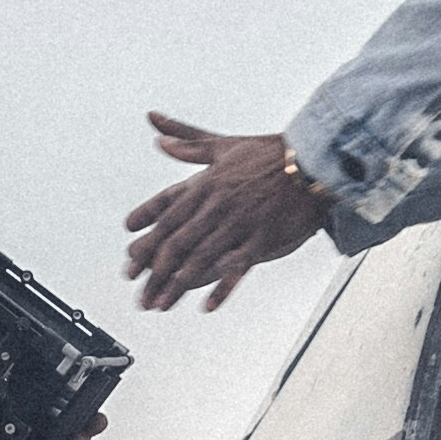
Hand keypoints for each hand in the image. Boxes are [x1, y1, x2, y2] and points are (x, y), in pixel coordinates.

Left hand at [127, 116, 326, 313]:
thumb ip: (188, 143)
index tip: (129, 254)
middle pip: (176, 242)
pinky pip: (236, 267)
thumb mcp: (223, 145)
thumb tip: (158, 134)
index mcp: (205, 184)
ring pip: (200, 258)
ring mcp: (238, 223)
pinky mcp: (261, 237)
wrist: (311, 160)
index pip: (165, 213)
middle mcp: (216, 205)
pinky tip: (207, 305)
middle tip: (139, 291)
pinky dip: (221, 287)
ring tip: (161, 304)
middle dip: (154, 271)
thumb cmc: (270, 153)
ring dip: (177, 285)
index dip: (145, 237)